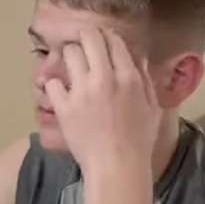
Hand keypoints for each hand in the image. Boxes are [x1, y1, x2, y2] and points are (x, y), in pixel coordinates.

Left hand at [43, 28, 160, 179]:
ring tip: (72, 67)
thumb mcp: (152, 107)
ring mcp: (81, 91)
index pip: (113, 40)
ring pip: (69, 53)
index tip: (101, 41)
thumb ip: (144, 78)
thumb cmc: (139, 140)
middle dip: (84, 38)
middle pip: (89, 38)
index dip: (105, 37)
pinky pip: (52, 82)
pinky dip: (55, 85)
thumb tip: (137, 56)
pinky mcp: (64, 106)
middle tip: (83, 46)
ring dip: (70, 57)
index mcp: (128, 77)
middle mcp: (104, 78)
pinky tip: (61, 92)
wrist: (116, 166)